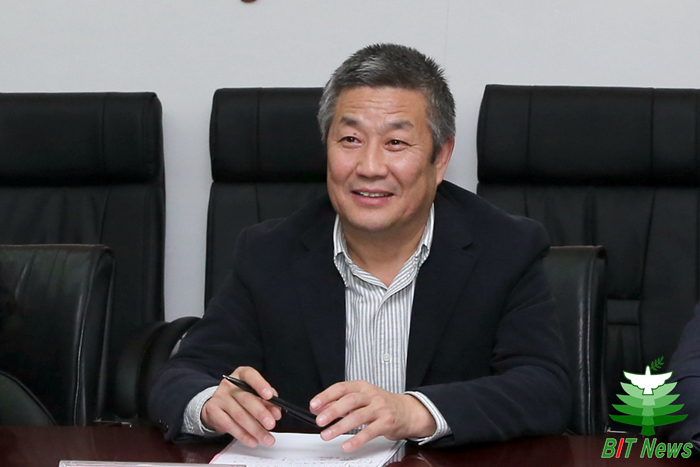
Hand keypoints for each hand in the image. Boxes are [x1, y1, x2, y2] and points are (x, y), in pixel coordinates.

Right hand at [201, 366, 281, 447]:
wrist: (216, 406)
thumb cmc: (240, 398)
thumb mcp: (254, 394)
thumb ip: (267, 400)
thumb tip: (276, 411)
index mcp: (241, 375)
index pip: (250, 375)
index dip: (260, 385)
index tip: (270, 395)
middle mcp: (229, 385)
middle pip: (245, 398)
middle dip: (260, 413)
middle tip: (271, 424)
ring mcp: (220, 397)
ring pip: (239, 415)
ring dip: (255, 429)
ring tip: (267, 438)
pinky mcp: (213, 411)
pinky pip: (230, 426)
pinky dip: (243, 435)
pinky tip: (253, 440)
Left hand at [309, 380, 436, 451]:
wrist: (407, 411)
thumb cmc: (381, 404)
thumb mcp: (362, 398)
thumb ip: (341, 403)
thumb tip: (320, 409)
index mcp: (362, 386)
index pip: (341, 388)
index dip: (326, 396)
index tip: (314, 405)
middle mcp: (371, 395)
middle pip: (349, 401)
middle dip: (332, 411)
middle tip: (319, 421)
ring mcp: (380, 409)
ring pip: (358, 417)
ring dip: (340, 427)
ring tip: (327, 435)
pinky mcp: (387, 422)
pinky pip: (370, 432)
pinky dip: (357, 440)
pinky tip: (346, 445)